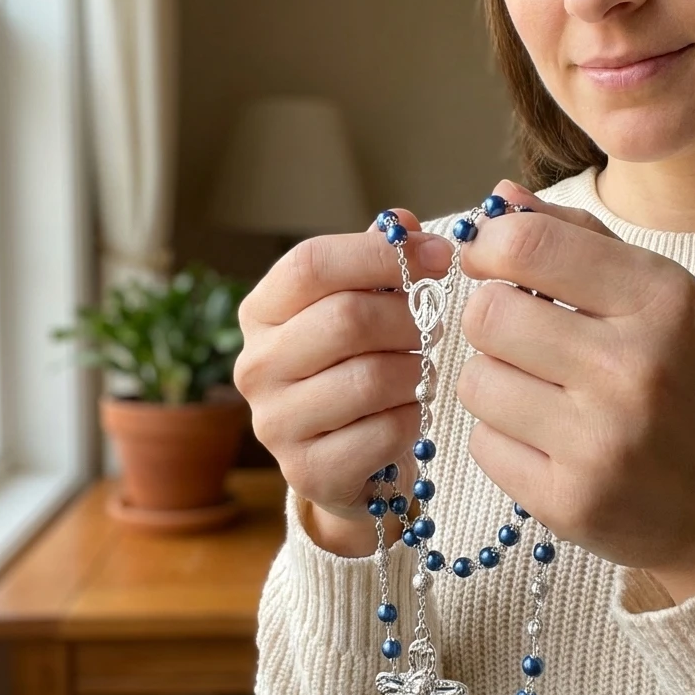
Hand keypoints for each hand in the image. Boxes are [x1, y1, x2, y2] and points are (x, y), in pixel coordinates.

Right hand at [233, 210, 451, 553]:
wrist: (349, 464)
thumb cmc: (357, 368)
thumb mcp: (361, 308)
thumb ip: (378, 263)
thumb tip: (403, 223)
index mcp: (261, 313)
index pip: (310, 264)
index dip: (380, 254)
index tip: (438, 255)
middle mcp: (256, 366)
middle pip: (345, 319)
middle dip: (407, 320)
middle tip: (430, 329)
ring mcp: (275, 424)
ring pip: (371, 378)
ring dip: (414, 373)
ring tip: (417, 373)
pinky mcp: (307, 472)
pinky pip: (385, 430)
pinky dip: (413, 419)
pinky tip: (407, 414)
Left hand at [455, 179, 694, 602]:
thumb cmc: (686, 385)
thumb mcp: (656, 297)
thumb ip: (576, 237)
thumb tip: (498, 200)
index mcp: (660, 300)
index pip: (528, 245)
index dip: (488, 248)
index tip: (489, 263)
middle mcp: (632, 368)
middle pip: (487, 315)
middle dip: (492, 321)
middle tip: (522, 338)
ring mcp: (599, 441)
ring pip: (475, 382)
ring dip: (494, 383)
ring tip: (542, 395)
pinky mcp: (569, 500)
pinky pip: (482, 444)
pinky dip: (502, 439)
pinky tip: (547, 443)